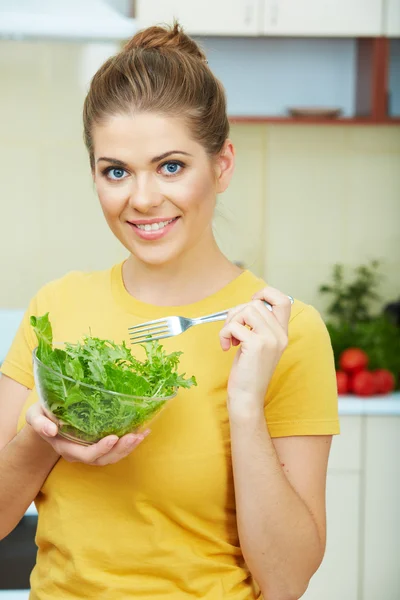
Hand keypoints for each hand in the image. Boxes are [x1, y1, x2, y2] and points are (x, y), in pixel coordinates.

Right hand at [26, 402, 149, 465]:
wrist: (46, 420)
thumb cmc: (42, 415)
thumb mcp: (34, 416)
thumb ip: (40, 423)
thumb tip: (52, 430)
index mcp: (66, 447)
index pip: (86, 455)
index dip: (101, 449)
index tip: (113, 437)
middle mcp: (80, 453)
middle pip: (103, 459)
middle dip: (120, 449)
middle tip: (134, 436)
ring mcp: (90, 451)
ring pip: (112, 457)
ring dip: (128, 448)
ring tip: (141, 435)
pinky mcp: (99, 444)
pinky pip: (116, 449)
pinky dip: (130, 443)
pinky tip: (142, 432)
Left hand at [219, 287, 291, 418]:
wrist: (247, 398)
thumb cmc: (248, 372)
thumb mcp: (258, 345)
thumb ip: (258, 326)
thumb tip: (244, 306)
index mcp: (282, 333)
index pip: (283, 300)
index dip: (265, 293)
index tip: (249, 305)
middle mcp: (280, 334)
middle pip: (256, 303)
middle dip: (236, 313)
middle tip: (231, 331)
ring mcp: (270, 339)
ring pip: (246, 309)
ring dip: (231, 322)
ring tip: (230, 339)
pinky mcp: (256, 345)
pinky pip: (235, 325)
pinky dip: (224, 334)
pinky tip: (226, 347)